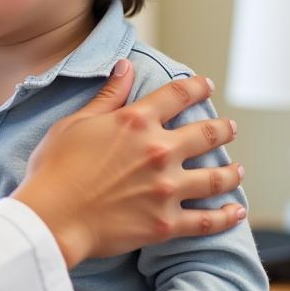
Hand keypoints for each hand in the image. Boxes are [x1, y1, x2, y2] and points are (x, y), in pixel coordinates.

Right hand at [13, 60, 244, 266]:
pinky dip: (226, 216)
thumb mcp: (75, 123)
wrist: (52, 217)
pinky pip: (208, 221)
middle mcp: (158, 151)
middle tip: (228, 128)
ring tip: (237, 169)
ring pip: (216, 178)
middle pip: (206, 134)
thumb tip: (126, 67)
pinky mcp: (167, 223)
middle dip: (222, 129)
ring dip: (231, 171)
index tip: (206, 86)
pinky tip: (235, 211)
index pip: (177, 95)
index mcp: (135, 122)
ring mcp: (167, 189)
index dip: (196, 87)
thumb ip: (107, 97)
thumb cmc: (55, 168)